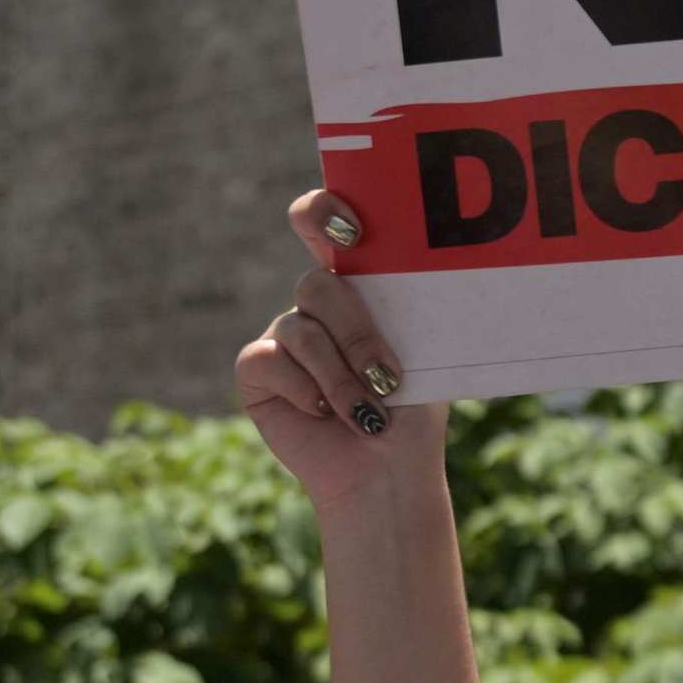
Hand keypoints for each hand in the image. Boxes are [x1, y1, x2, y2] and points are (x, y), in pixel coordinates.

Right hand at [238, 187, 440, 501]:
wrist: (388, 470)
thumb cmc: (413, 411)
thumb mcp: (425, 354)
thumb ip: (411, 311)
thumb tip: (425, 275)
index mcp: (357, 285)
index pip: (326, 226)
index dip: (325, 212)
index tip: (351, 228)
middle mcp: (314, 305)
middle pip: (316, 284)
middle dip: (355, 332)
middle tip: (386, 376)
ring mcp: (282, 335)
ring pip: (299, 328)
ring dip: (339, 375)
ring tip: (368, 413)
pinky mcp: (257, 370)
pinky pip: (269, 359)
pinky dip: (304, 389)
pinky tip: (324, 413)